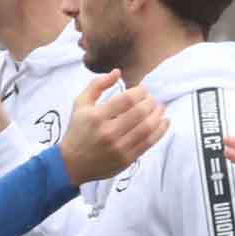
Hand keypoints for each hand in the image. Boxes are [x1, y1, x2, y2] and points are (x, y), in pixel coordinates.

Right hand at [55, 72, 169, 184]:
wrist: (71, 164)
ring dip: (158, 115)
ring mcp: (119, 147)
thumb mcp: (79, 105)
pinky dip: (161, 130)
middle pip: (140, 112)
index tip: (142, 90)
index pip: (127, 99)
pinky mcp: (126, 159)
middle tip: (151, 100)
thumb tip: (118, 72)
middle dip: (151, 102)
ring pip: (148, 127)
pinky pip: (149, 142)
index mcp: (96, 116)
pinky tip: (163, 122)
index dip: (140, 91)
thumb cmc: (77, 131)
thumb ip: (97, 85)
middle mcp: (108, 132)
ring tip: (160, 108)